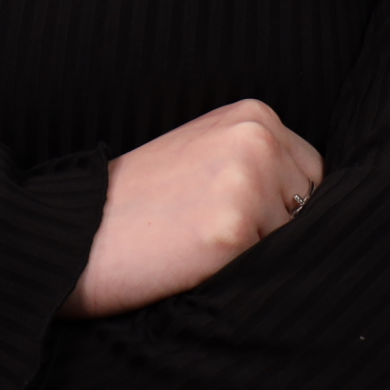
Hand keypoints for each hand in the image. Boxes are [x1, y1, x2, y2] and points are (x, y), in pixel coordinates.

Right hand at [61, 99, 322, 318]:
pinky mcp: (234, 228)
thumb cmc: (139, 203)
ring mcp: (247, 179)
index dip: (278, 206)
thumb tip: (314, 202)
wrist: (75, 232)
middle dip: (274, 228)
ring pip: (295, 239)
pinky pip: (270, 266)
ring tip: (202, 245)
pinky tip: (197, 261)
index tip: (228, 215)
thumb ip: (257, 160)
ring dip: (259, 253)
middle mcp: (257, 137)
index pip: (310, 173)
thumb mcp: (205, 153)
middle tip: (210, 232)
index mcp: (252, 114)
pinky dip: (241, 275)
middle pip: (311, 205)